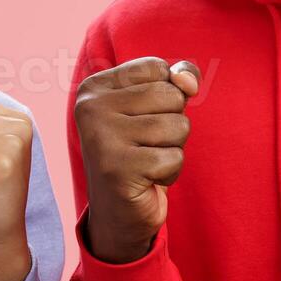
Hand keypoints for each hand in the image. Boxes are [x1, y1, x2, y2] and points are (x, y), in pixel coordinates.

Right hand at [73, 57, 198, 263]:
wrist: (118, 213)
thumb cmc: (140, 152)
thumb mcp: (157, 108)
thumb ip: (178, 79)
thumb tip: (189, 82)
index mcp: (94, 87)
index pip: (158, 68)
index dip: (167, 96)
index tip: (141, 120)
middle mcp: (90, 108)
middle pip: (170, 95)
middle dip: (172, 123)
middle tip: (145, 146)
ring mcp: (101, 138)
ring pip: (177, 125)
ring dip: (173, 149)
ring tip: (146, 162)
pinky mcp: (118, 169)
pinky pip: (174, 157)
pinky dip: (170, 172)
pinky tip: (147, 179)